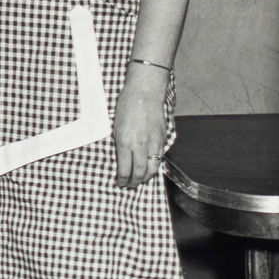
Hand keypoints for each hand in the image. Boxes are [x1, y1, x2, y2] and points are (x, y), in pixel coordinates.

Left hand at [113, 70, 168, 187]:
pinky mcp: (162, 139)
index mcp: (126, 142)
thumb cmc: (126, 107)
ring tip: (139, 180)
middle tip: (129, 185)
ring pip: (153, 169)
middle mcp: (141, 145)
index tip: (119, 183)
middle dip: (134, 182)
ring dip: (146, 178)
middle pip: (140, 173)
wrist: (144, 93)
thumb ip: (120, 146)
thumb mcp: (115, 128)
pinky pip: (159, 158)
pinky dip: (153, 166)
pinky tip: (148, 168)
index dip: (122, 180)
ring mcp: (154, 143)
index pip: (125, 170)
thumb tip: (121, 161)